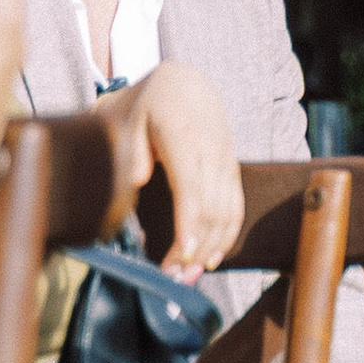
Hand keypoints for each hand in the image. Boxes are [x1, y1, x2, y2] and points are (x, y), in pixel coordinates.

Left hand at [97, 59, 242, 276]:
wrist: (186, 84)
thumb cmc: (149, 104)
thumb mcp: (127, 117)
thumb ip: (131, 150)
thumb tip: (134, 184)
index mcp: (183, 134)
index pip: (192, 187)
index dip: (189, 224)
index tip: (180, 254)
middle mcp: (211, 150)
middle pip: (213, 208)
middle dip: (196, 248)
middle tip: (174, 278)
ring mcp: (226, 161)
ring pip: (228, 213)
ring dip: (211, 249)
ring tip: (188, 276)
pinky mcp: (232, 171)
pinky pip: (236, 209)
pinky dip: (226, 237)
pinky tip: (210, 258)